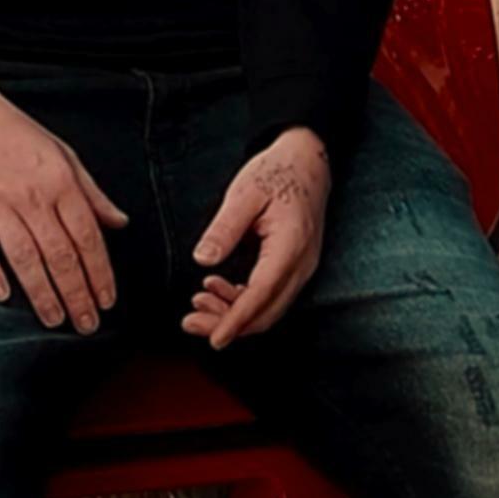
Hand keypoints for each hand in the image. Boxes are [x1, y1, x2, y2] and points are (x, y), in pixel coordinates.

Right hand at [0, 64, 129, 332]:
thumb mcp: (64, 155)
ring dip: (42, 294)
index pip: (87, 237)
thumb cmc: (15, 134)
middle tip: (85, 324)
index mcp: (60, 182)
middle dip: (76, 294)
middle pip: (60, 255)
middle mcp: (31, 196)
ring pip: (25, 258)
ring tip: (54, 320)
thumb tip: (119, 223)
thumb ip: (92, 193)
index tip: (106, 301)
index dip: (99, 273)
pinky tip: (4, 296)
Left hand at [181, 127, 330, 348]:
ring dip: (234, 314)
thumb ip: (224, 228)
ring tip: (198, 304)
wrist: (308, 158)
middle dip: (228, 324)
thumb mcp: (244, 193)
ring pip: (269, 308)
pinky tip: (217, 289)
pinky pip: (271, 295)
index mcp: (290, 247)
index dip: (235, 321)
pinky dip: (244, 300)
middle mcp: (301, 265)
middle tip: (190, 322)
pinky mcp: (294, 265)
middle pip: (266, 312)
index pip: (260, 296)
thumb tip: (202, 260)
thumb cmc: (278, 171)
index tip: (214, 339)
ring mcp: (302, 268)